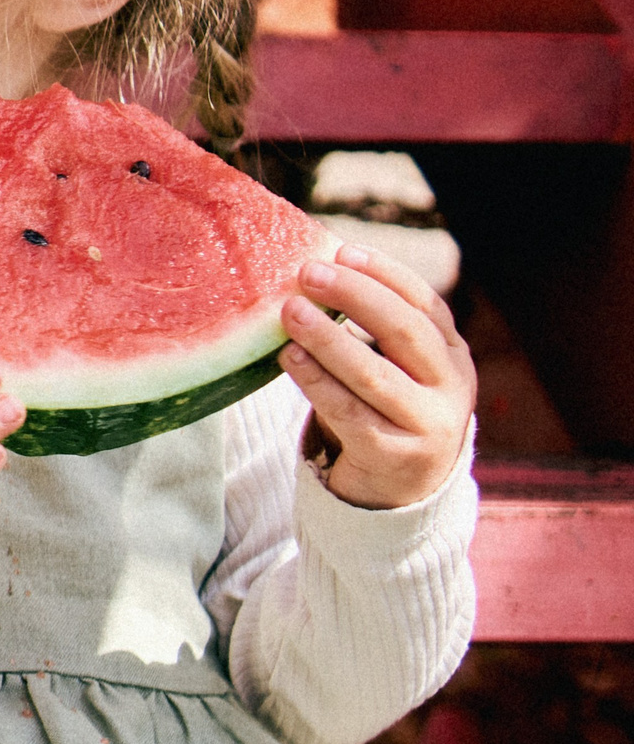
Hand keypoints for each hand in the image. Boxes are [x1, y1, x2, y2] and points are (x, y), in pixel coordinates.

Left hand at [280, 242, 475, 508]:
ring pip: (374, 374)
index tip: (343, 250)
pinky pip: (350, 413)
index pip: (425, 303)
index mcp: (454, 355)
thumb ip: (374, 330)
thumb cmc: (387, 412)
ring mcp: (428, 424)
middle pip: (405, 331)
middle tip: (308, 272)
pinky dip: (317, 383)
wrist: (402, 492)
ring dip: (328, 338)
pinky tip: (289, 358)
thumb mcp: (398, 369)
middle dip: (355, 296)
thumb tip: (316, 271)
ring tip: (290, 311)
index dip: (385, 274)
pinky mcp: (395, 456)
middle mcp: (451, 387)